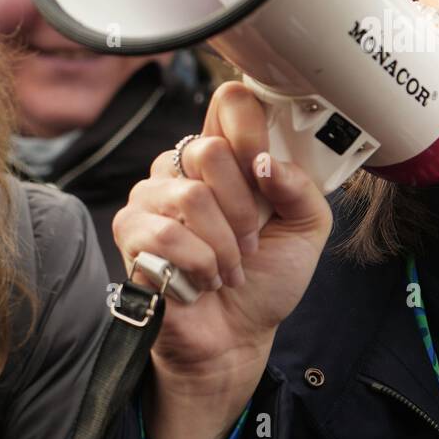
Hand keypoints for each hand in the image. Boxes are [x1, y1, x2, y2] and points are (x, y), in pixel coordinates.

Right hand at [113, 81, 332, 438]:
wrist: (237, 336)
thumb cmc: (267, 278)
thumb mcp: (307, 230)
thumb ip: (300, 188)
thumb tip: (266, 162)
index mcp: (229, 156)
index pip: (229, 102)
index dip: (250, 127)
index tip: (264, 168)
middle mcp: (186, 167)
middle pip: (209, 149)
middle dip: (243, 207)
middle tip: (251, 241)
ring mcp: (153, 196)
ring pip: (190, 195)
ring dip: (224, 244)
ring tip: (229, 267)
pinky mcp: (131, 231)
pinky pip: (165, 234)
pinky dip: (198, 264)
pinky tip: (203, 279)